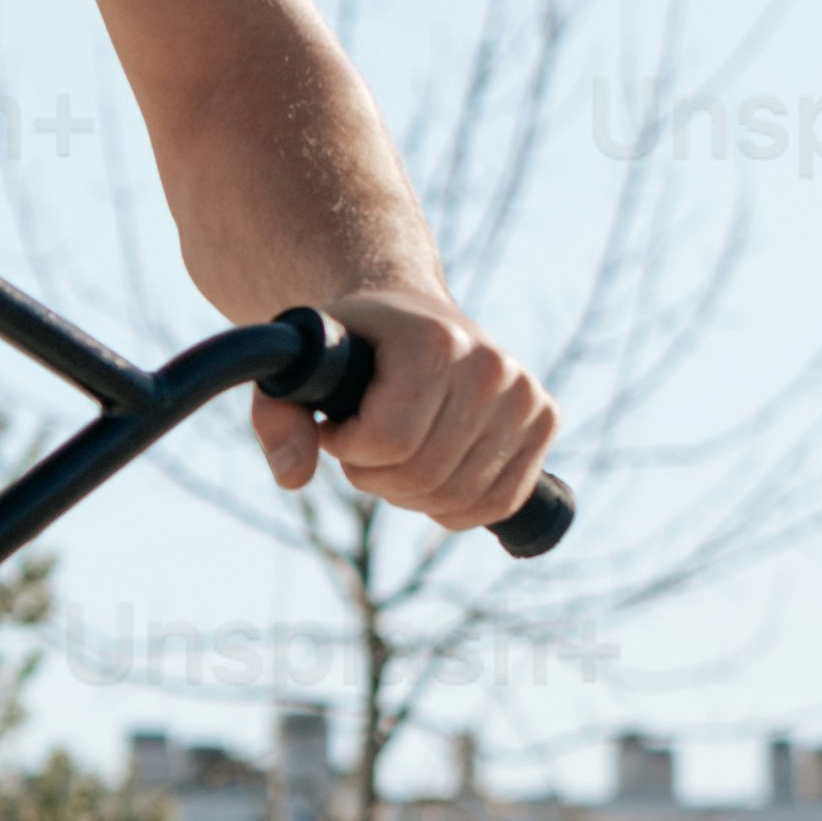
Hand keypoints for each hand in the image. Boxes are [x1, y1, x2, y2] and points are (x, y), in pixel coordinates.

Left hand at [258, 286, 558, 532]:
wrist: (406, 313)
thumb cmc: (348, 344)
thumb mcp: (297, 366)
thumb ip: (278, 417)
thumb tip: (295, 477)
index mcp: (435, 340)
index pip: (389, 440)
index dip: (347, 448)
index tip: (336, 423)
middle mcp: (492, 364)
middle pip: (422, 475)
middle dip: (374, 475)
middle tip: (361, 443)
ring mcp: (526, 394)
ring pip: (456, 497)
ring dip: (409, 493)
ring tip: (393, 451)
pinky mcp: (544, 421)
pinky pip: (497, 504)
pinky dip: (452, 507)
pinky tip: (431, 474)